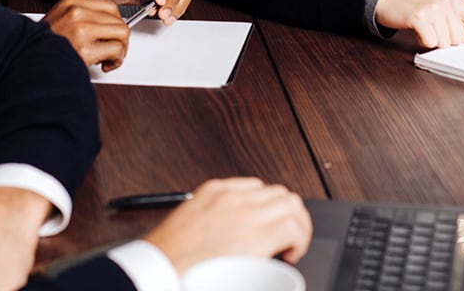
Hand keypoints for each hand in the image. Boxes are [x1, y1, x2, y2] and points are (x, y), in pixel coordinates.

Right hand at [43, 0, 129, 71]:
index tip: (112, 35)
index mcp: (71, 3)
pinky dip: (116, 60)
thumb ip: (83, 18)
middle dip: (119, 38)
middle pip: (119, 19)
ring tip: (108, 58)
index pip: (110, 7)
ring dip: (120, 49)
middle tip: (111, 50)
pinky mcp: (84, 49)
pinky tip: (105, 64)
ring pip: (122, 33)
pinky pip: (116, 50)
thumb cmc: (43, 46)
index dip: (115, 23)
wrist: (25, 60)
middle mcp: (76, 12)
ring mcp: (80, 29)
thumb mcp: (60, 20)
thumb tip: (111, 25)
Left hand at [144, 178, 311, 273]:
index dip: (302, 240)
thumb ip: (269, 264)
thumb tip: (281, 258)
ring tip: (267, 226)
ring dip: (275, 207)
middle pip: (290, 200)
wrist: (161, 266)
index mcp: (254, 237)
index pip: (297, 223)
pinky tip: (246, 213)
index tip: (291, 252)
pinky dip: (253, 196)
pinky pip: (246, 182)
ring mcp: (227, 195)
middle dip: (294, 222)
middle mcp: (243, 210)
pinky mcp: (211, 188)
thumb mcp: (243, 279)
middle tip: (286, 239)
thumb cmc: (196, 278)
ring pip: (271, 188)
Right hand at [374, 0, 463, 48]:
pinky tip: (417, 28)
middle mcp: (447, 2)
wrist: (388, 0)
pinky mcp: (420, 17)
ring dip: (434, 39)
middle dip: (447, 38)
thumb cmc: (413, 7)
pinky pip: (431, 42)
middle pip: (461, 38)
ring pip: (446, 42)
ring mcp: (434, 8)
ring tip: (424, 26)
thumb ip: (456, 21)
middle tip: (433, 27)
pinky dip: (423, 40)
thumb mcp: (438, 9)